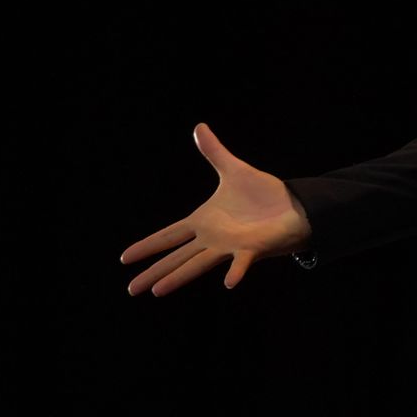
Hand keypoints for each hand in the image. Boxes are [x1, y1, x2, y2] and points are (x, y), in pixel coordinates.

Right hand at [119, 122, 312, 296]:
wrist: (293, 205)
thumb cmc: (262, 194)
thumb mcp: (233, 169)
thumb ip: (215, 152)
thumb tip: (199, 126)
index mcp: (204, 221)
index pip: (169, 235)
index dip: (148, 245)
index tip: (124, 258)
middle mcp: (212, 238)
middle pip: (176, 257)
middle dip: (154, 272)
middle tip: (131, 289)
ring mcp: (230, 246)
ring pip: (198, 265)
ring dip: (179, 277)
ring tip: (157, 290)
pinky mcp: (251, 249)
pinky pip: (241, 263)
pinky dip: (236, 272)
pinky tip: (229, 283)